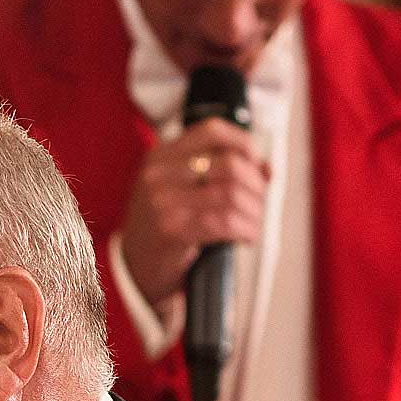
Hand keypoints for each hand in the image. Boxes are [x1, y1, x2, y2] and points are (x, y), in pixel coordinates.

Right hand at [117, 118, 269, 308]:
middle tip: (259, 201)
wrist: (134, 269)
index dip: (242, 143)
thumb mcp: (180, 190)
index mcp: (160, 157)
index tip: (255, 162)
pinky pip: (224, 222)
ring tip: (254, 223)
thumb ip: (219, 174)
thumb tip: (266, 169)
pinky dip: (245, 230)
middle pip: (229, 165)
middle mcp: (158, 175)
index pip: (211, 131)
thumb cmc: (161, 228)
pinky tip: (247, 236)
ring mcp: (162, 203)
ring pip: (231, 195)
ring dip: (254, 211)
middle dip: (255, 186)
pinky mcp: (171, 231)